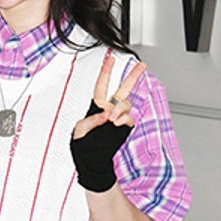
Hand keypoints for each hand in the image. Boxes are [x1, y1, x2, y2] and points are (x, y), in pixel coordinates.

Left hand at [70, 54, 145, 191]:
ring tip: (112, 118)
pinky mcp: (124, 128)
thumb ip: (91, 120)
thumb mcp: (79, 131)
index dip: (106, 71)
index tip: (110, 59)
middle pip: (123, 89)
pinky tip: (117, 122)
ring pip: (126, 104)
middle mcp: (109, 109)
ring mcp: (118, 118)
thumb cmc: (83, 146)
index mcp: (96, 106)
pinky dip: (124, 119)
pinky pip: (129, 118)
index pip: (102, 85)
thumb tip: (105, 115)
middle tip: (141, 65)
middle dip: (132, 76)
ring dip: (120, 109)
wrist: (93, 161)